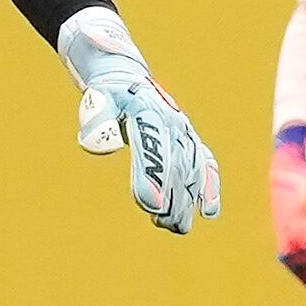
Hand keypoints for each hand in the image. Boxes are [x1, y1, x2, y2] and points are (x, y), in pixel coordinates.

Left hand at [58, 7, 220, 234]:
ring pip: (191, 168)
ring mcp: (184, 131)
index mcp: (147, 110)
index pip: (151, 147)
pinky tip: (209, 212)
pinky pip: (205, 163)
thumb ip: (97, 118)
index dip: (151, 176)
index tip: (149, 205)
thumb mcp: (97, 99)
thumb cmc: (107, 95)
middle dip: (172, 196)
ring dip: (186, 199)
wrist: (126, 78)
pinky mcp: (190, 139)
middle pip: (175, 163)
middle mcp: (172, 121)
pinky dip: (209, 186)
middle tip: (163, 222)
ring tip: (176, 227)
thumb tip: (99, 145)